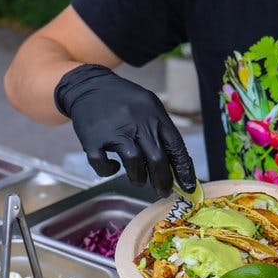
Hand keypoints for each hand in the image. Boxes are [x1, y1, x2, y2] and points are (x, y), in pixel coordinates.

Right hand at [54, 64, 195, 194]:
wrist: (89, 85)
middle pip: (156, 158)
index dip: (184, 169)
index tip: (189, 185)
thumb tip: (175, 167)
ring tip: (139, 180)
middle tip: (164, 191)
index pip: (175, 145)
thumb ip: (161, 131)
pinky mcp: (93, 139)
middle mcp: (136, 122)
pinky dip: (109, 171)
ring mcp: (114, 131)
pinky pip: (103, 164)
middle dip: (163, 180)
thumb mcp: (148, 106)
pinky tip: (113, 167)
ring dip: (138, 178)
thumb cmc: (124, 101)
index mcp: (154, 114)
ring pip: (133, 163)